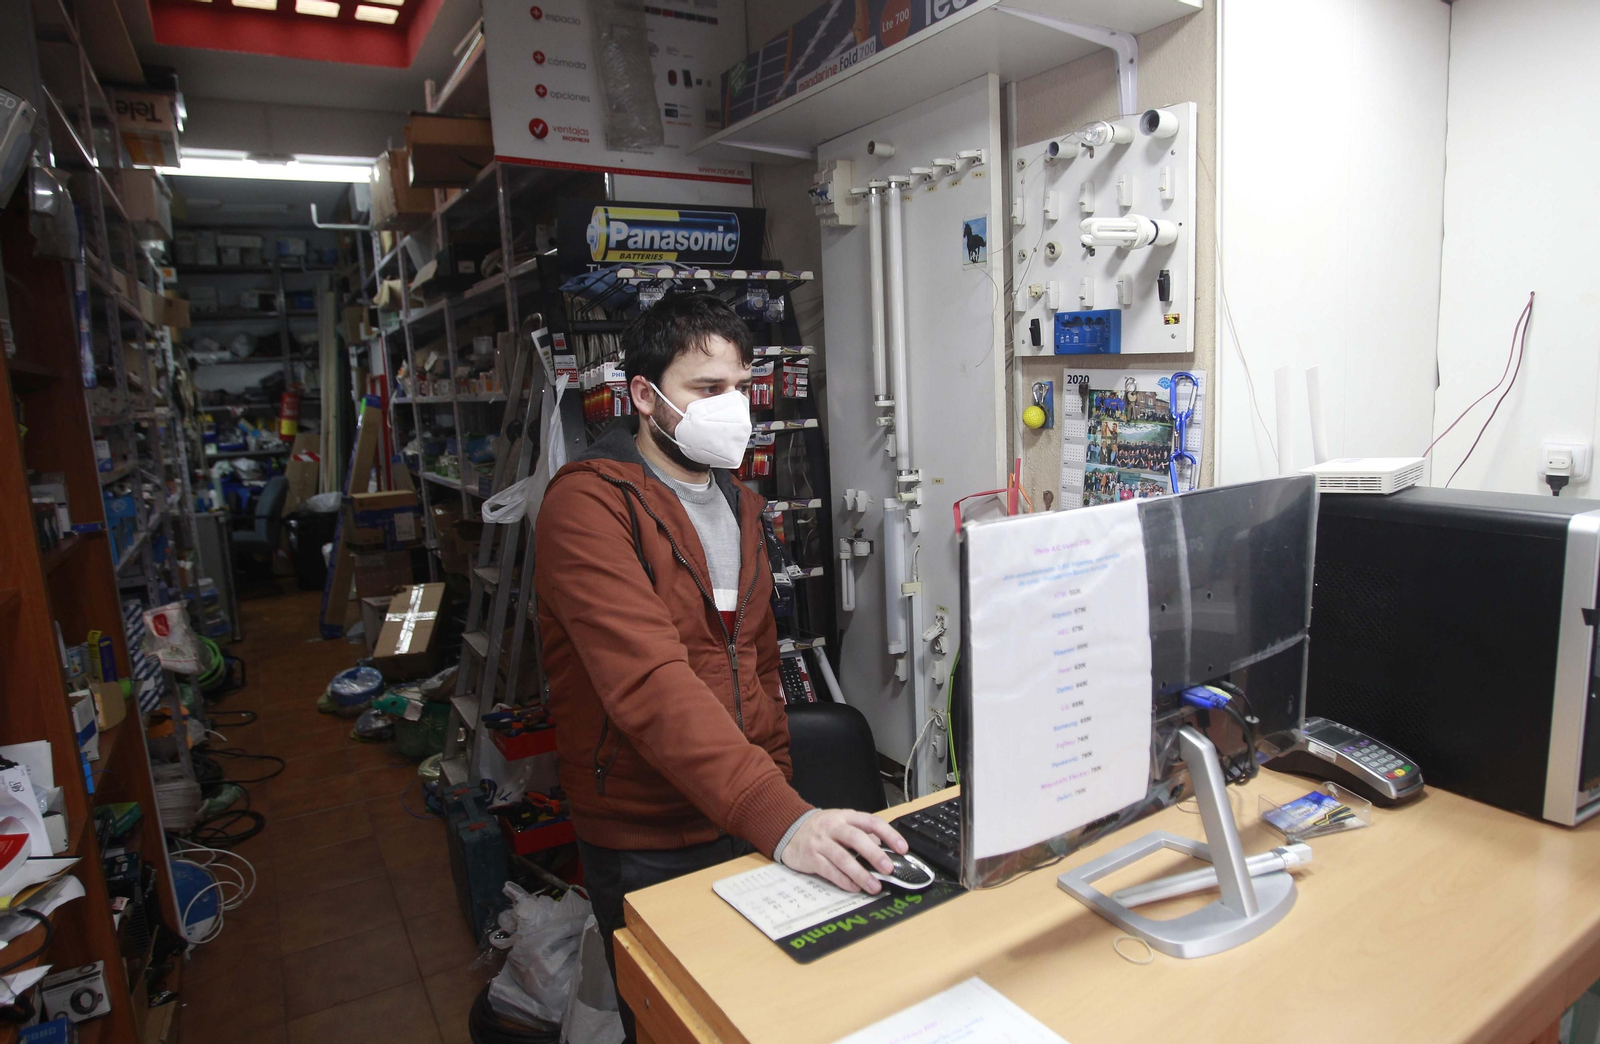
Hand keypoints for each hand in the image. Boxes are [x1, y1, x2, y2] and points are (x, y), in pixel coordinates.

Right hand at [779, 809, 908, 893]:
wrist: (789, 829)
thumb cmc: (821, 829)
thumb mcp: (842, 824)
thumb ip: (862, 835)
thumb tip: (884, 848)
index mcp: (846, 816)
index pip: (871, 822)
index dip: (888, 834)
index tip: (902, 848)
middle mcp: (833, 827)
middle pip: (856, 838)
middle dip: (874, 854)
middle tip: (888, 868)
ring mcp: (820, 842)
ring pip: (842, 858)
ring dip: (860, 874)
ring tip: (874, 886)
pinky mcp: (811, 857)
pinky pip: (829, 870)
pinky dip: (843, 880)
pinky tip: (855, 888)